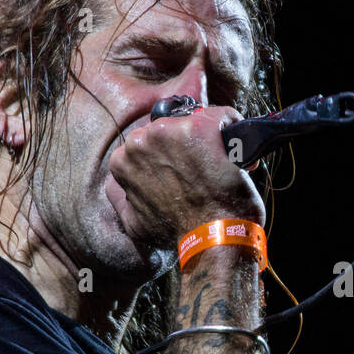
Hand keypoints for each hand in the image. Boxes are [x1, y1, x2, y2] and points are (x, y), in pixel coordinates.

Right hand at [104, 105, 264, 248]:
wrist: (212, 237)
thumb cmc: (180, 232)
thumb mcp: (135, 223)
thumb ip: (121, 199)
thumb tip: (117, 187)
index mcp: (123, 159)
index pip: (149, 142)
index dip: (171, 155)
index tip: (186, 170)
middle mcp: (141, 140)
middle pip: (170, 126)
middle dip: (186, 144)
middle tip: (204, 169)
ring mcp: (171, 131)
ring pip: (195, 119)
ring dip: (208, 137)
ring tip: (219, 163)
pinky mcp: (201, 126)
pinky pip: (223, 116)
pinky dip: (233, 130)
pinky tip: (236, 152)